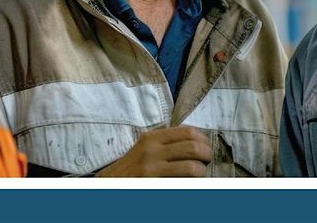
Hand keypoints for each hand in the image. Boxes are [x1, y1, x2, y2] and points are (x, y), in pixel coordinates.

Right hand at [95, 126, 212, 176]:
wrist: (110, 184)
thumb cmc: (131, 167)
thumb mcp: (145, 147)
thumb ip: (166, 141)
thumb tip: (196, 141)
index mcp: (153, 137)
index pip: (189, 132)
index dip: (204, 140)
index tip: (206, 147)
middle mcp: (153, 150)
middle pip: (194, 147)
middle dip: (207, 155)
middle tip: (206, 162)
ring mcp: (152, 169)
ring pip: (192, 168)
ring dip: (202, 172)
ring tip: (200, 175)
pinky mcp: (153, 184)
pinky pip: (181, 184)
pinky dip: (191, 185)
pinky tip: (190, 185)